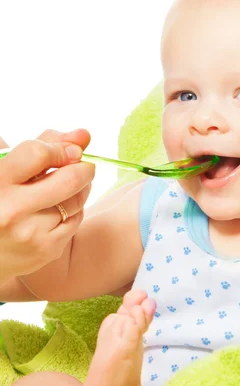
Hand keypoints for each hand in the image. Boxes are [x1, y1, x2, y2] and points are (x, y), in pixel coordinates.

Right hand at [0, 129, 94, 283]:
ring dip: (81, 187)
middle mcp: (12, 210)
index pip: (39, 154)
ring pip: (77, 200)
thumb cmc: (0, 197)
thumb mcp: (9, 166)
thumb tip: (84, 135)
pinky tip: (59, 207)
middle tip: (83, 165)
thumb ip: (44, 145)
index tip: (68, 150)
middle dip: (84, 168)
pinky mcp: (46, 250)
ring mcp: (31, 234)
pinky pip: (76, 220)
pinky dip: (74, 209)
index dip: (60, 148)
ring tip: (67, 185)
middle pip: (70, 179)